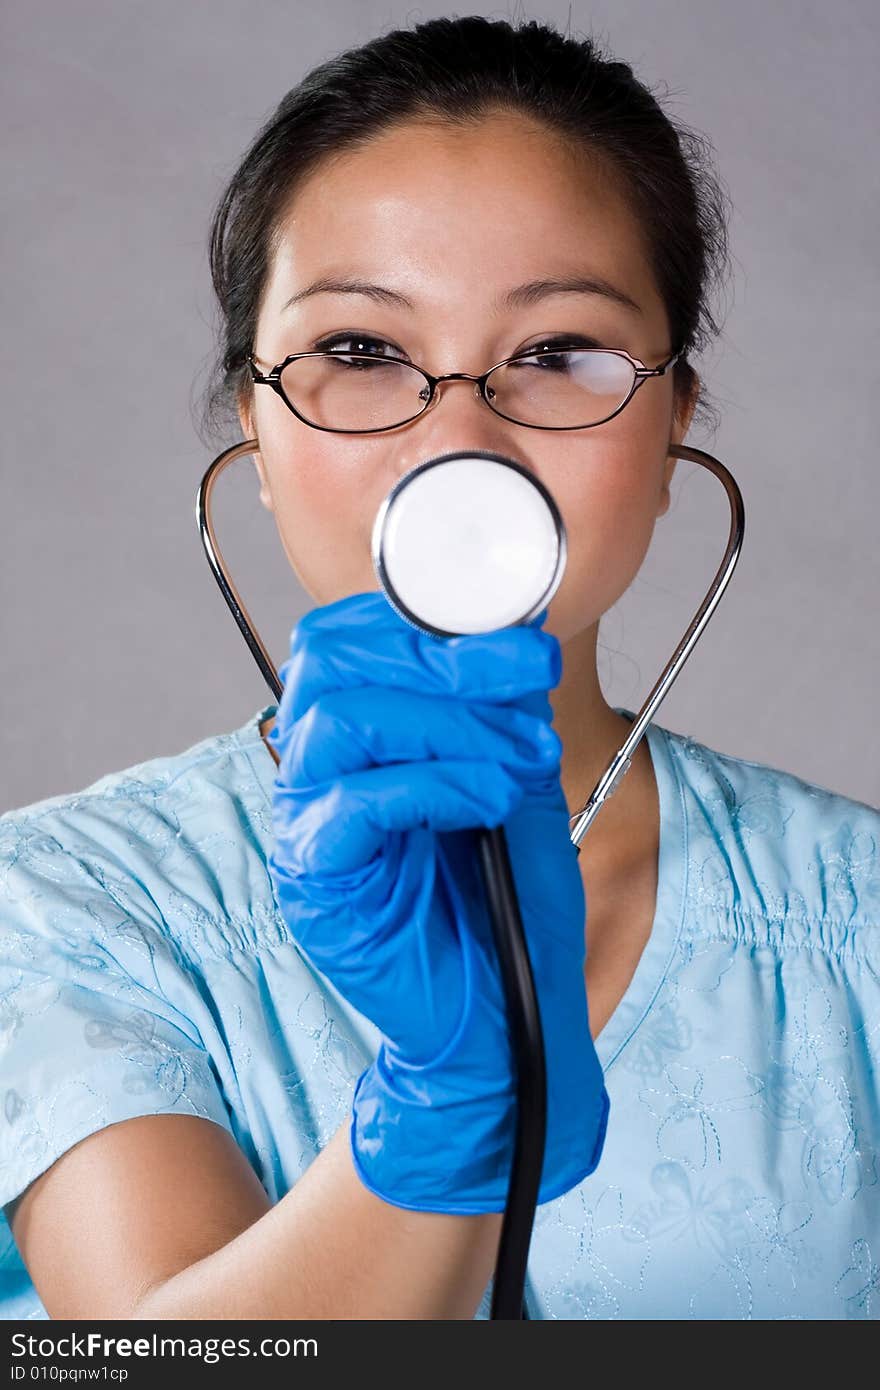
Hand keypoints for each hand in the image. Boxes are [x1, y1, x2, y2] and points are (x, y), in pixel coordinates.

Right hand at [267, 590, 608, 1213]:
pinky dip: (434, 785)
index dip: (419, 614)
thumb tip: (512, 634)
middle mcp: (319, 772)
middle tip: (526, 677)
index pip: (342, 638)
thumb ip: (500, 710)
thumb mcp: (516, 780)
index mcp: (356, 740)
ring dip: (448, 721)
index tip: (517, 635)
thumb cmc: (510, 901)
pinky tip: (489, 802)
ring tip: (520, 755)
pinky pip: (353, 805)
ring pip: (341, 722)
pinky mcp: (319, 885)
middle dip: (439, 655)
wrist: (511, 1019)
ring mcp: (309, 827)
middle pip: (328, 663)